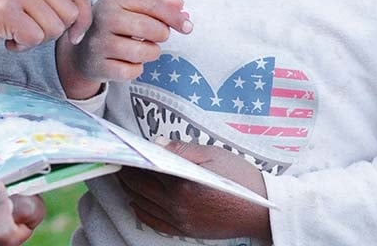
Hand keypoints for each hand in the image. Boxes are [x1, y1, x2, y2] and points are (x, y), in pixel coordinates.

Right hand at [0, 0, 91, 53]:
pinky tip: (5, 38)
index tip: (74, 36)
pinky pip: (34, 39)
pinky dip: (21, 47)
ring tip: (14, 31)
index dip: (83, 20)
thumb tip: (83, 24)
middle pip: (70, 16)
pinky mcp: (7, 10)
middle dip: (53, 32)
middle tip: (28, 29)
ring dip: (35, 40)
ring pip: (54, 30)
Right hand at [57, 0, 191, 98]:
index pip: (152, 4)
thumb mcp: (131, 7)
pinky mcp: (98, 65)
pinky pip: (131, 71)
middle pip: (149, 28)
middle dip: (161, 35)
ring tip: (143, 48)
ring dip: (151, 52)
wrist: (81, 49)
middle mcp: (104, 17)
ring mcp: (99, 42)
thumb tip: (180, 4)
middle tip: (157, 36)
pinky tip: (129, 61)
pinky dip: (136, 69)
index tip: (188, 26)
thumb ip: (156, 3)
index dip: (174, 16)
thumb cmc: (114, 25)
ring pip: (142, 52)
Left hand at [118, 140, 270, 240]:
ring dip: (130, 191)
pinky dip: (142, 212)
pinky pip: (155, 223)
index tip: (120, 150)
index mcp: (183, 183)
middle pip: (141, 188)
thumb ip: (181, 149)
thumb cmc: (240, 177)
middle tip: (116, 162)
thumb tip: (154, 144)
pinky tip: (136, 202)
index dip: (131, 158)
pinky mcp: (186, 231)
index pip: (147, 168)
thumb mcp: (213, 154)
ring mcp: (181, 221)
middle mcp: (178, 205)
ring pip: (144, 205)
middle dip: (126, 174)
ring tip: (122, 178)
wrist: (261, 210)